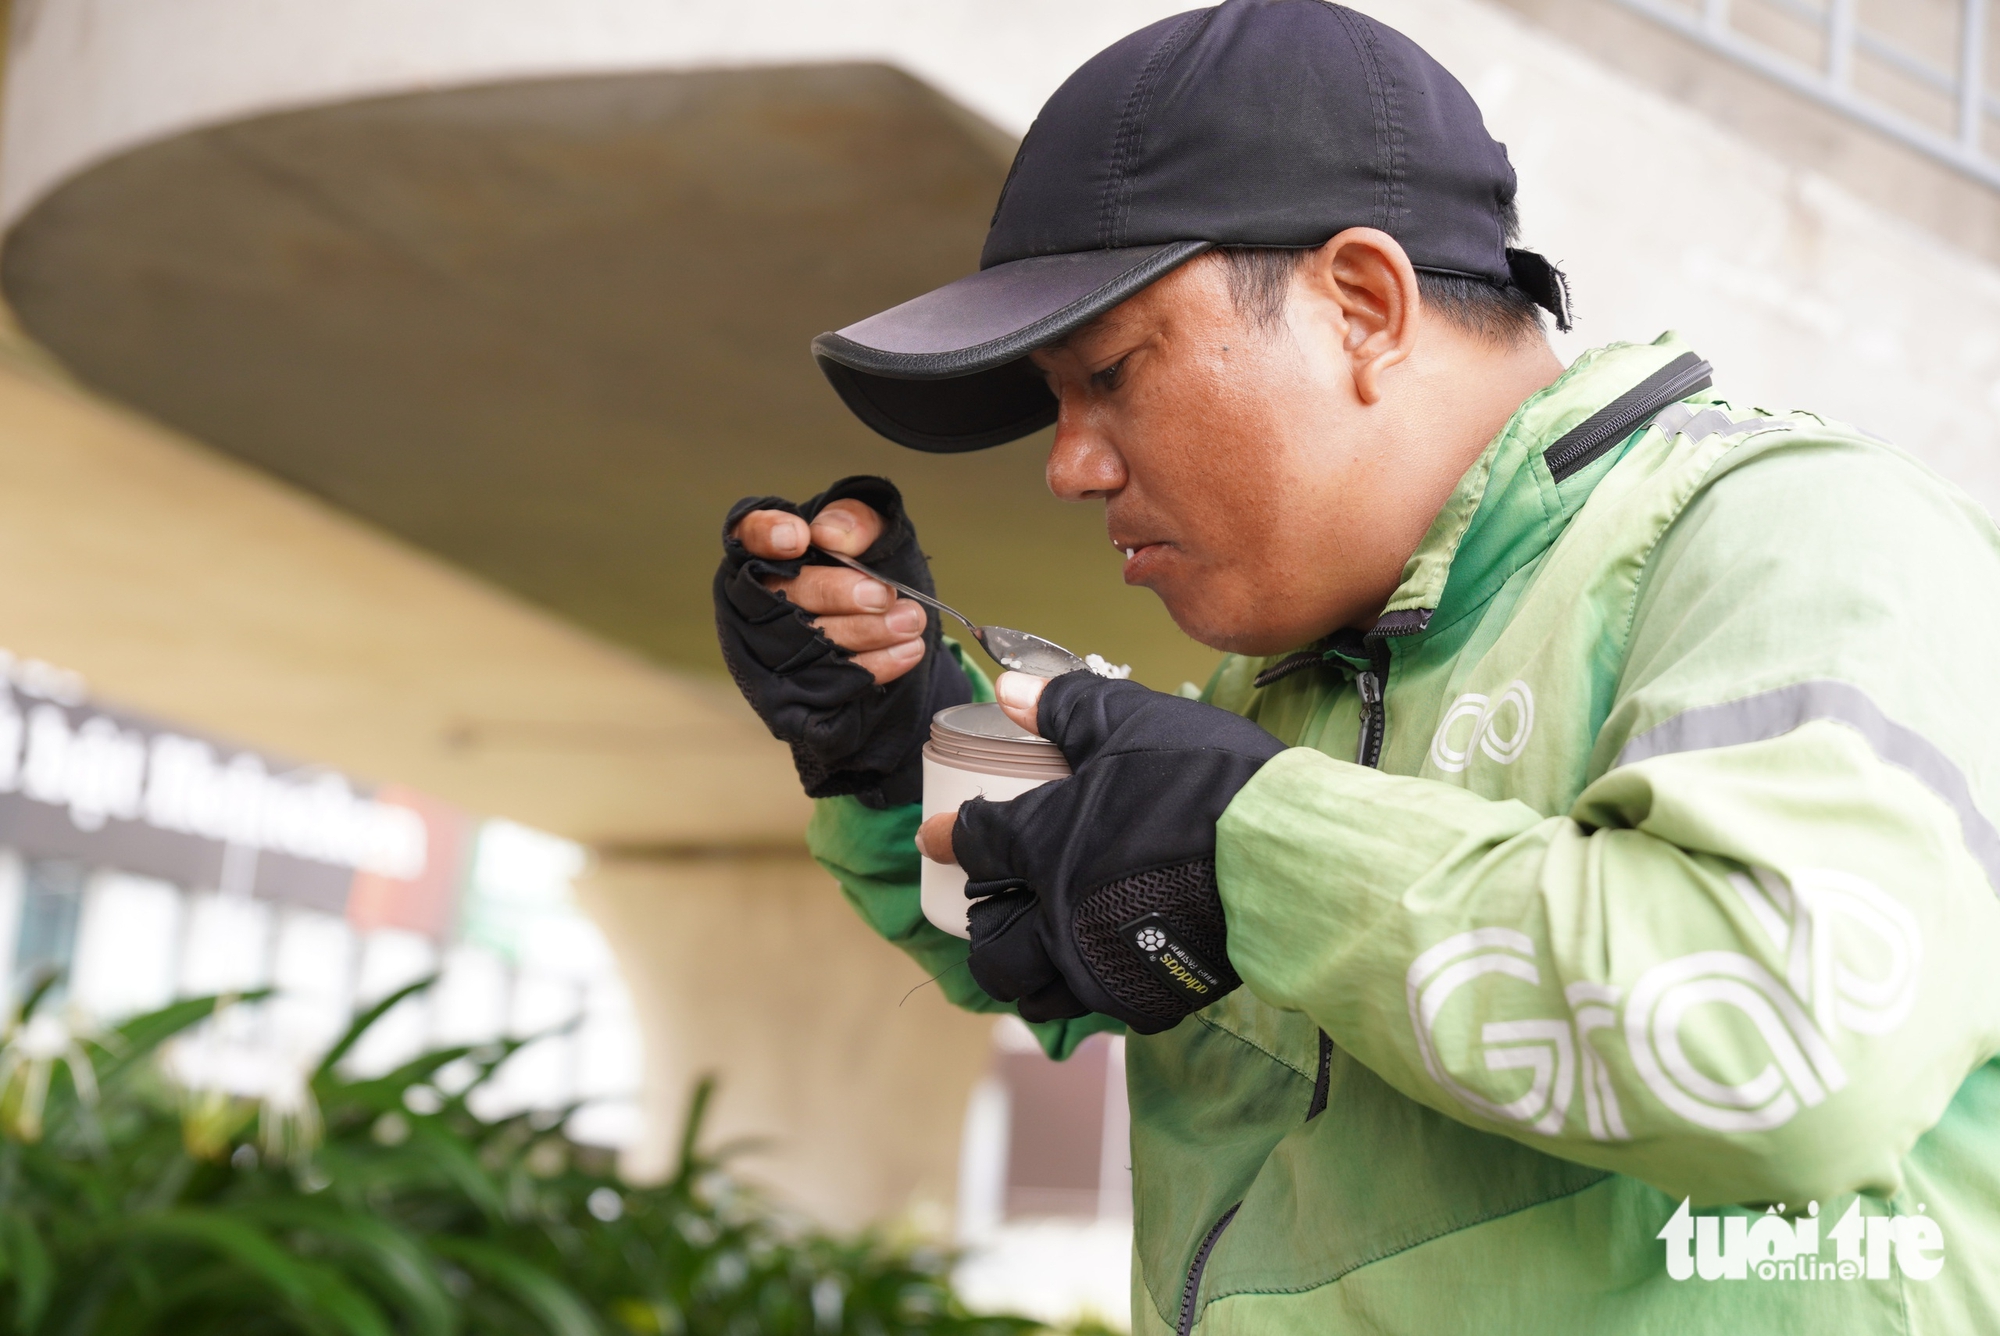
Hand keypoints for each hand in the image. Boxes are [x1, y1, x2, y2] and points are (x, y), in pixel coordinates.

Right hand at [715, 476, 969, 807]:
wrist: (888, 632)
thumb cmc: (869, 574)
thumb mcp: (872, 536)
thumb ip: (857, 520)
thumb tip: (831, 533)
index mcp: (766, 550)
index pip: (748, 533)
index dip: (766, 534)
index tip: (800, 538)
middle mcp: (756, 599)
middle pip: (785, 593)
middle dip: (837, 593)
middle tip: (884, 595)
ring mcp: (768, 648)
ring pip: (808, 641)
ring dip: (866, 631)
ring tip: (911, 622)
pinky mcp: (791, 689)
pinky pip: (828, 682)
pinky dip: (872, 666)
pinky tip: (906, 652)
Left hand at [924, 671, 1287, 1032]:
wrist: (1279, 850)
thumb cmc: (1200, 778)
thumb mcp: (1126, 721)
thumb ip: (1064, 706)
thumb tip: (1011, 686)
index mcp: (1042, 843)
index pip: (973, 843)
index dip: (945, 834)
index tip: (933, 836)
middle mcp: (1057, 915)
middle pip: (991, 949)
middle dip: (984, 931)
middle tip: (998, 910)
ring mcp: (1100, 963)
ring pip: (1037, 993)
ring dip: (1027, 972)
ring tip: (1040, 950)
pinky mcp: (1148, 993)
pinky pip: (1102, 1007)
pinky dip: (1094, 990)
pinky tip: (1108, 964)